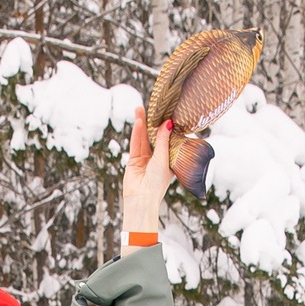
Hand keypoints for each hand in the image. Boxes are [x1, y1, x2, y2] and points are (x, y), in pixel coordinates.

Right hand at [122, 108, 173, 240]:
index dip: (167, 127)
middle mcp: (158, 159)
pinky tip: (139, 122)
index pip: (169, 140)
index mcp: (170, 160)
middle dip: (152, 122)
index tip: (168, 113)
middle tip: (153, 107)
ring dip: (142, 124)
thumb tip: (168, 123)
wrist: (142, 198)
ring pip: (144, 138)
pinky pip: (136, 144)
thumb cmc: (157, 183)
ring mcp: (145, 159)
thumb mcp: (163, 158)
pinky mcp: (134, 160)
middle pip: (154, 136)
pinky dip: (137, 133)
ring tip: (141, 109)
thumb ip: (163, 140)